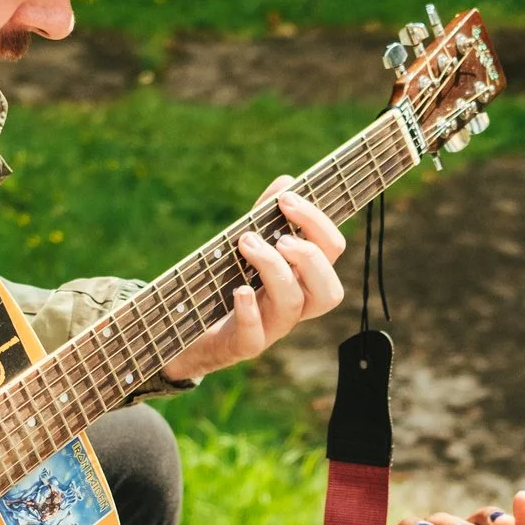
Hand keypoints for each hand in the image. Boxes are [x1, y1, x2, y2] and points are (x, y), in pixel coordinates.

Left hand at [162, 178, 346, 382]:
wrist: (192, 330)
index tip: (288, 198)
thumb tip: (287, 181)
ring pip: (293, 305)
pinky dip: (249, 311)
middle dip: (309, 257)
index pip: (332, 251)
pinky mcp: (243, 344)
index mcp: (303, 278)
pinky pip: (255, 335)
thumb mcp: (247, 245)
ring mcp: (272, 327)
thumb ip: (266, 216)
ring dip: (274, 269)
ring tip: (248, 244)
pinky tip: (239, 289)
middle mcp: (295, 304)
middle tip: (281, 237)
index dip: (318, 223)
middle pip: (329, 291)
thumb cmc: (227, 282)